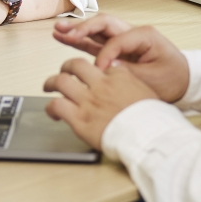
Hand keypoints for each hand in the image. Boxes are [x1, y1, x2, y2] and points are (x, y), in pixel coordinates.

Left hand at [43, 59, 162, 147]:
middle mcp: (101, 85)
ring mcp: (88, 101)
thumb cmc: (151, 119)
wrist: (148, 136)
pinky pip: (57, 105)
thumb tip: (119, 74)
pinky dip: (51, 107)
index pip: (99, 65)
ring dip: (51, 82)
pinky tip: (53, 112)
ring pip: (60, 81)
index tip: (90, 76)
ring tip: (49, 87)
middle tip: (64, 73)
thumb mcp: (147, 91)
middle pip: (75, 65)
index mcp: (119, 76)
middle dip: (66, 67)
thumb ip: (130, 80)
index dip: (93, 70)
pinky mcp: (80, 120)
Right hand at [52, 15, 188, 102]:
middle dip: (83, 28)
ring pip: (97, 30)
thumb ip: (128, 73)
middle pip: (104, 24)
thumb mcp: (153, 80)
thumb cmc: (172, 78)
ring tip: (58, 29)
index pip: (116, 41)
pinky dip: (81, 39)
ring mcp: (124, 39)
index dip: (104, 55)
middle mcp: (133, 33)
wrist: (183, 80)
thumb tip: (105, 69)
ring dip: (78, 30)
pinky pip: (97, 41)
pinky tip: (64, 37)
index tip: (98, 71)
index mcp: (145, 35)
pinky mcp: (118, 49)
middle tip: (65, 31)